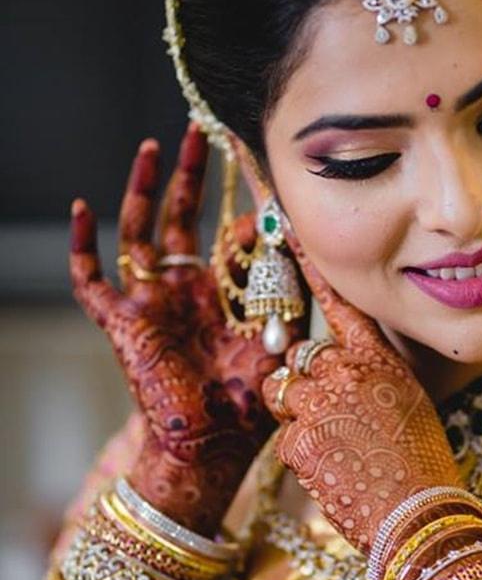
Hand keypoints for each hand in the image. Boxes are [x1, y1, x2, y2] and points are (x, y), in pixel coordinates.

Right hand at [70, 124, 304, 532]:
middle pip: (184, 219)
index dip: (245, 208)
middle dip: (193, 176)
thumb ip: (292, 293)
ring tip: (158, 146)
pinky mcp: (122, 323)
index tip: (262, 176)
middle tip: (204, 131)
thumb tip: (302, 239)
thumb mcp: (283, 339)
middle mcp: (186, 292)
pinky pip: (91, 280)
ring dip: (146, 190)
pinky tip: (83, 207)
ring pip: (139, 232)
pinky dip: (81, 245)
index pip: (231, 236)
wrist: (215, 448)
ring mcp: (151, 304)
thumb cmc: (255, 405)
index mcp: (226, 297)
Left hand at [261, 226, 461, 553]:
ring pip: (280, 392)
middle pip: (299, 354)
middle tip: (329, 415)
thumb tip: (344, 372)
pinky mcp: (299, 440)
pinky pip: (284, 437)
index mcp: (378, 357)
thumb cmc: (423, 464)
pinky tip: (332, 472)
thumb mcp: (410, 402)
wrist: (420, 514)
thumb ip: (374, 376)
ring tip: (330, 445)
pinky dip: (301, 455)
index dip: (311, 270)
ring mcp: (318, 403)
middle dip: (304, 381)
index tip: (287, 231)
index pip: (340, 304)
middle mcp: (346, 371)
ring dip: (294, 413)